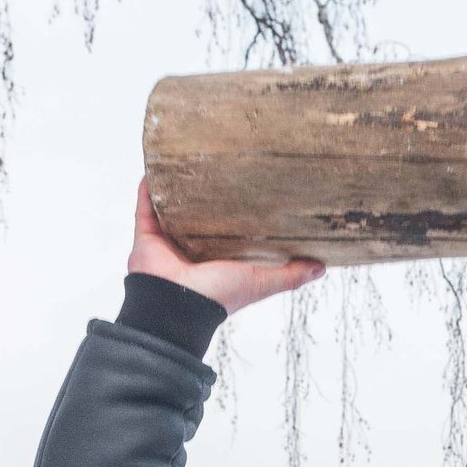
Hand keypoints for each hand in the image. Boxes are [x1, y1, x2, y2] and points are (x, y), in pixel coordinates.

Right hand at [129, 179, 322, 313]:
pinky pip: (145, 209)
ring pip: (170, 209)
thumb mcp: (262, 281)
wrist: (178, 306)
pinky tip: (154, 170)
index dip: (238, 212)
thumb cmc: (220, 295)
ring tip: (184, 160)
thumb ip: (290, 274)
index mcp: (218, 257)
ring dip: (175, 188)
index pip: (228, 230)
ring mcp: (168, 242)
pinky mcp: (147, 238)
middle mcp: (193, 248)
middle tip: (216, 165)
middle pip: (198, 216)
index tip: (251, 186)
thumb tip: (322, 266)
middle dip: (205, 195)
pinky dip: (147, 191)